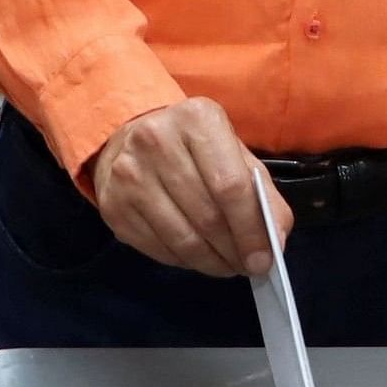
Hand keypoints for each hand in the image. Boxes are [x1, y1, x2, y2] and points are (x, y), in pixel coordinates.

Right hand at [88, 97, 291, 278]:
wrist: (130, 136)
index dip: (251, 229)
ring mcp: (129, 174)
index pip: (231, 185)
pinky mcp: (112, 204)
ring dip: (211, 262)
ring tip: (227, 265)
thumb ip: (260, 192)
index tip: (265, 259)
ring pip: (182, 239)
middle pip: (207, 216)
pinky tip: (197, 257)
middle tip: (249, 266)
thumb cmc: (193, 147)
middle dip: (234, 251)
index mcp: (196, 119)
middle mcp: (156, 141)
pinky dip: (184, 261)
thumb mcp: (233, 152)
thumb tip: (275, 241)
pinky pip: (158, 248)